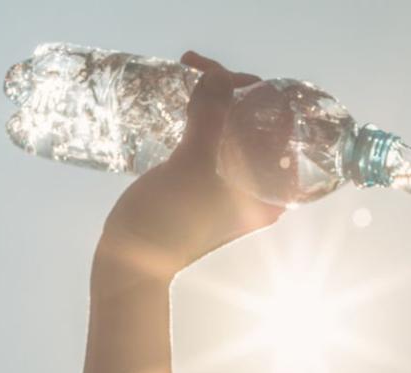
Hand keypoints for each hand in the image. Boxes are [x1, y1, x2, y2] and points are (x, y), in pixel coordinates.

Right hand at [96, 52, 285, 281]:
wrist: (129, 264)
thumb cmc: (168, 221)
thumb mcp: (192, 165)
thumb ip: (211, 118)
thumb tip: (222, 76)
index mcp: (271, 192)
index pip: (281, 129)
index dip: (258, 94)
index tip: (225, 76)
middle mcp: (259, 190)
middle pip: (258, 125)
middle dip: (233, 92)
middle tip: (198, 68)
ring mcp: (231, 188)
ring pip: (233, 130)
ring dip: (215, 101)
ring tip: (191, 75)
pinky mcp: (204, 185)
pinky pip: (213, 142)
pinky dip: (202, 118)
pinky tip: (187, 102)